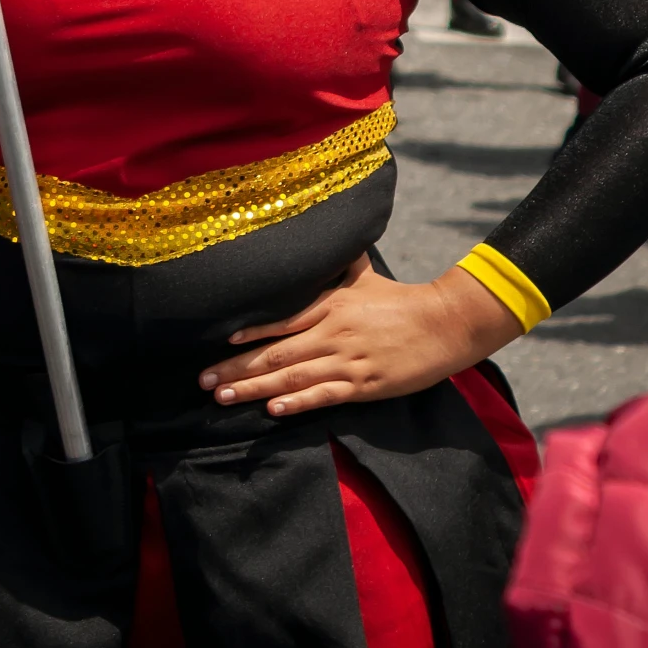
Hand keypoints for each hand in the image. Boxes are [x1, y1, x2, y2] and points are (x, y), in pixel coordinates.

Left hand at [198, 255, 518, 417]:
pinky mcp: (365, 384)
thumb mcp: (365, 275)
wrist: (443, 323)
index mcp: (330, 305)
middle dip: (238, 369)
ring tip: (225, 399)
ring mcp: (348, 360)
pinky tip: (274, 411)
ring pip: (293, 377)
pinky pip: (325, 396)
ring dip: (256, 390)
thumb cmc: (402, 299)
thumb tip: (323, 236)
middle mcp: (333, 332)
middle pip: (276, 354)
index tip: (222, 343)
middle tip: (204, 382)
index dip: (251, 334)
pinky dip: (298, 404)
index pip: (281, 320)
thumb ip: (339, 264)